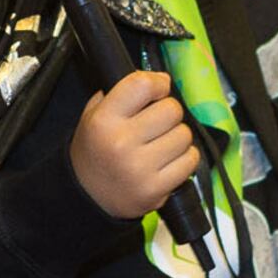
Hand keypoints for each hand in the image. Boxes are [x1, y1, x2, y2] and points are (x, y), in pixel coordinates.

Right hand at [71, 71, 198, 218]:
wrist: (87, 197)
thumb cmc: (95, 151)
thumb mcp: (92, 115)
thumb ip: (122, 93)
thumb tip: (161, 79)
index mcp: (103, 121)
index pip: (143, 84)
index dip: (158, 83)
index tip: (158, 89)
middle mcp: (121, 143)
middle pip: (171, 110)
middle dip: (168, 113)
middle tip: (157, 124)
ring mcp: (140, 169)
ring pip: (185, 135)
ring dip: (177, 137)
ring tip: (160, 144)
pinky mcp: (156, 190)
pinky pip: (190, 160)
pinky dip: (184, 158)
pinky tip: (168, 161)